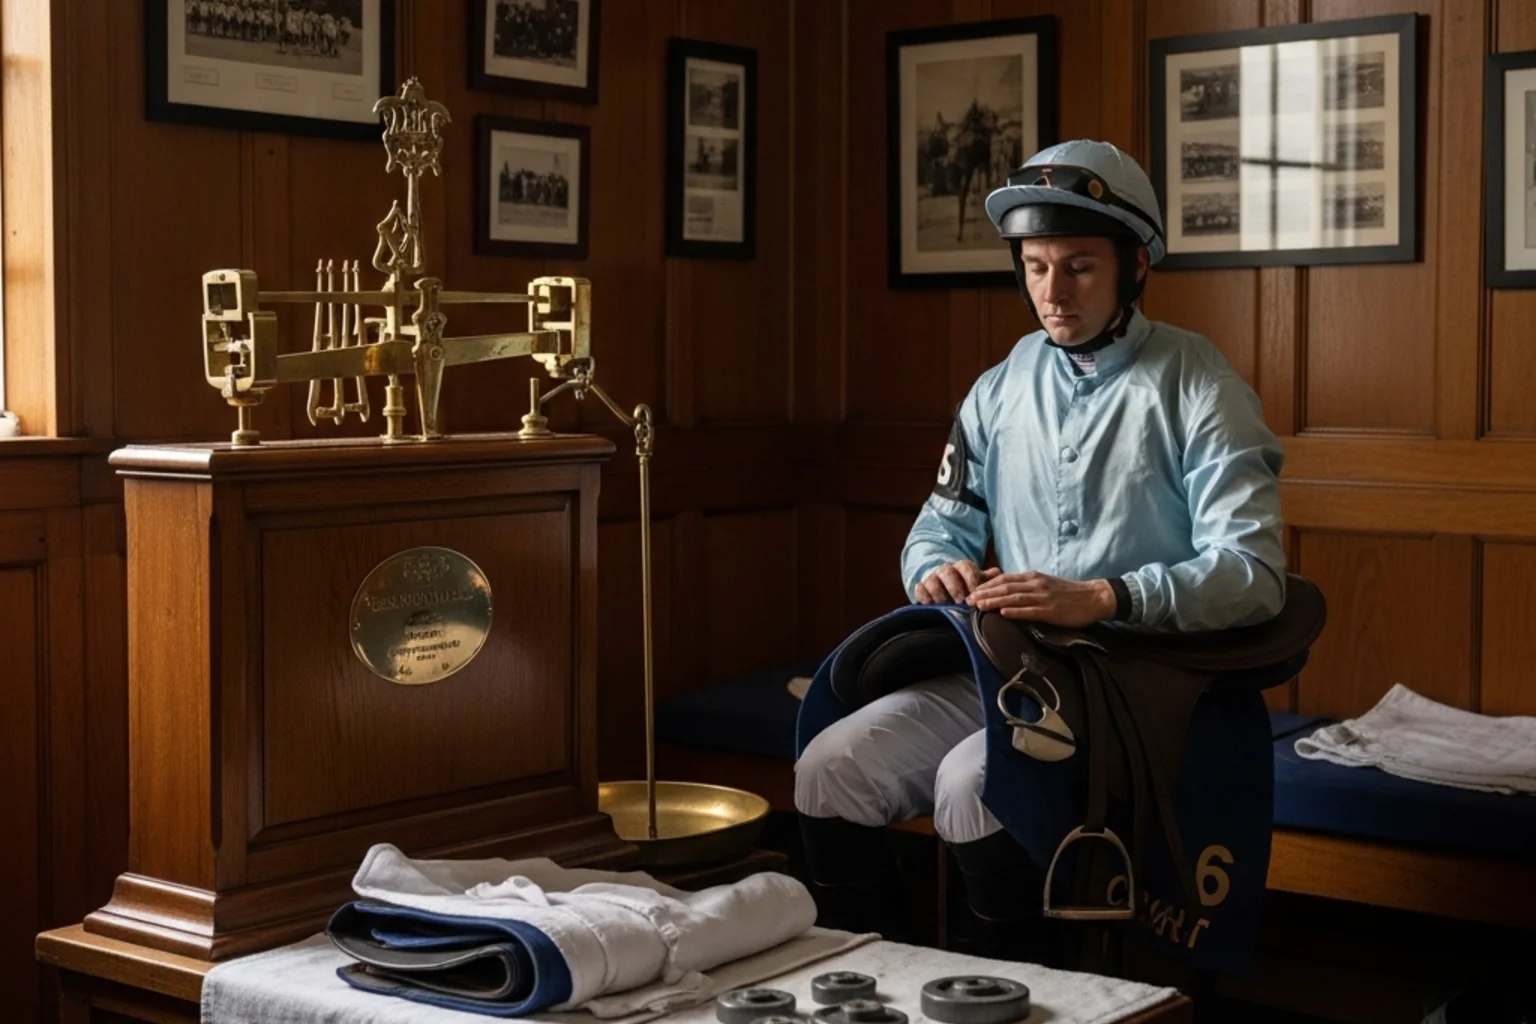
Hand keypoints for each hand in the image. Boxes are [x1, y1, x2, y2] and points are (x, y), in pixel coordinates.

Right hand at [914, 560, 1001, 603]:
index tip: (975, 593)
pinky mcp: (922, 588)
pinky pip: (919, 588)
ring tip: (944, 604)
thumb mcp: (978, 582)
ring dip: (938, 592)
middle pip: (947, 572)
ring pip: (932, 580)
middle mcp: (945, 570)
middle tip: (960, 601)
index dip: (970, 579)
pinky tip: (929, 604)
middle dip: (954, 586)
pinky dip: (923, 596)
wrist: (945, 587)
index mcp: (961, 567)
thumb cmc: (966, 586)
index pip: (965, 567)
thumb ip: (988, 579)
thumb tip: (998, 572)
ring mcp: (932, 578)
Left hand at [965, 571, 1115, 626]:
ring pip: (1014, 597)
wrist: (1093, 597)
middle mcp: (1035, 584)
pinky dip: (1016, 612)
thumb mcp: (1044, 584)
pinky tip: (1004, 614)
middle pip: (1005, 587)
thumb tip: (1005, 593)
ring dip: (995, 601)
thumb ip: (1026, 587)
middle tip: (967, 601)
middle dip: (985, 593)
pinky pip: (1031, 610)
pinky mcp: (1052, 610)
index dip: (986, 585)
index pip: (1004, 579)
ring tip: (979, 606)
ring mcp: (1043, 597)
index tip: (971, 592)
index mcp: (1033, 577)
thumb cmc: (1068, 593)